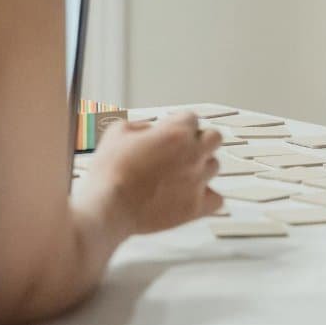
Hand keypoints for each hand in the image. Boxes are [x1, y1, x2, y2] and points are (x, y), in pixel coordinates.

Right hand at [81, 112, 222, 234]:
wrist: (108, 207)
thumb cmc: (109, 170)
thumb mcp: (117, 132)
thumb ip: (139, 125)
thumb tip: (149, 131)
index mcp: (176, 132)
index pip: (191, 118)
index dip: (177, 124)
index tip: (168, 132)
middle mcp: (193, 154)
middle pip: (214, 137)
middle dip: (200, 140)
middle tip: (182, 150)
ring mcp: (197, 181)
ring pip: (214, 166)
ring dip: (201, 167)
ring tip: (179, 175)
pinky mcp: (195, 207)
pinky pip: (217, 199)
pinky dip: (207, 197)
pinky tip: (191, 196)